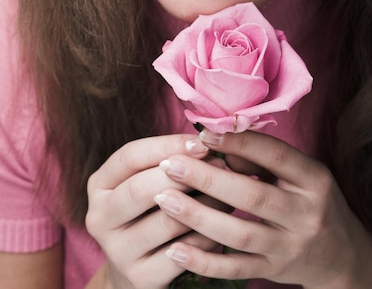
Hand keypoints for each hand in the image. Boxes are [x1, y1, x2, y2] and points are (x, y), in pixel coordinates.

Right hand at [86, 134, 224, 288]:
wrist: (139, 270)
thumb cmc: (150, 211)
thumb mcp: (146, 181)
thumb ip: (167, 159)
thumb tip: (206, 141)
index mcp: (99, 185)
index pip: (129, 156)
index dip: (167, 145)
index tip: (201, 143)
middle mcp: (99, 218)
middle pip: (141, 189)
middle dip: (184, 174)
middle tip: (219, 166)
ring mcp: (118, 252)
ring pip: (166, 221)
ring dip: (204, 204)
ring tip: (227, 192)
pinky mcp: (141, 279)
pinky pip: (182, 252)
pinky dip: (206, 236)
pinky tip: (221, 225)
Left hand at [153, 131, 371, 288]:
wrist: (341, 254)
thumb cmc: (312, 200)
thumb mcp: (302, 173)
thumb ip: (264, 157)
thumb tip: (221, 143)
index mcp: (314, 180)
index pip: (275, 156)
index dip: (237, 142)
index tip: (201, 134)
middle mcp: (305, 215)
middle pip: (252, 196)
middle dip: (207, 179)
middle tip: (171, 164)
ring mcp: (290, 248)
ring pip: (239, 235)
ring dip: (198, 217)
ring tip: (165, 199)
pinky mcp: (275, 272)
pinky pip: (235, 270)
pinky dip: (204, 262)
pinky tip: (176, 250)